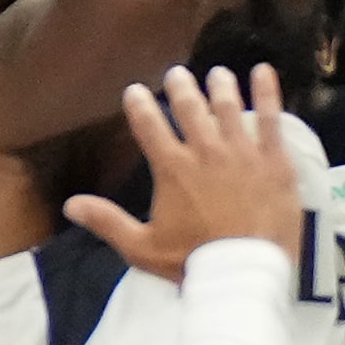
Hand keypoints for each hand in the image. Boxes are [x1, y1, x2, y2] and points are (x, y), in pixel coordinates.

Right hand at [65, 65, 301, 280]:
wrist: (245, 273)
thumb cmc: (192, 262)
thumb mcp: (142, 248)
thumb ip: (107, 222)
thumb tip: (70, 205)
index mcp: (172, 168)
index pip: (149, 126)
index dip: (139, 105)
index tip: (135, 91)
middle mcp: (205, 151)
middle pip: (189, 108)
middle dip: (181, 87)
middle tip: (178, 74)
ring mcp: (242, 152)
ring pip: (228, 107)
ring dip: (220, 86)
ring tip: (218, 74)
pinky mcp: (273, 160)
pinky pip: (271, 119)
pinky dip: (266, 93)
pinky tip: (263, 72)